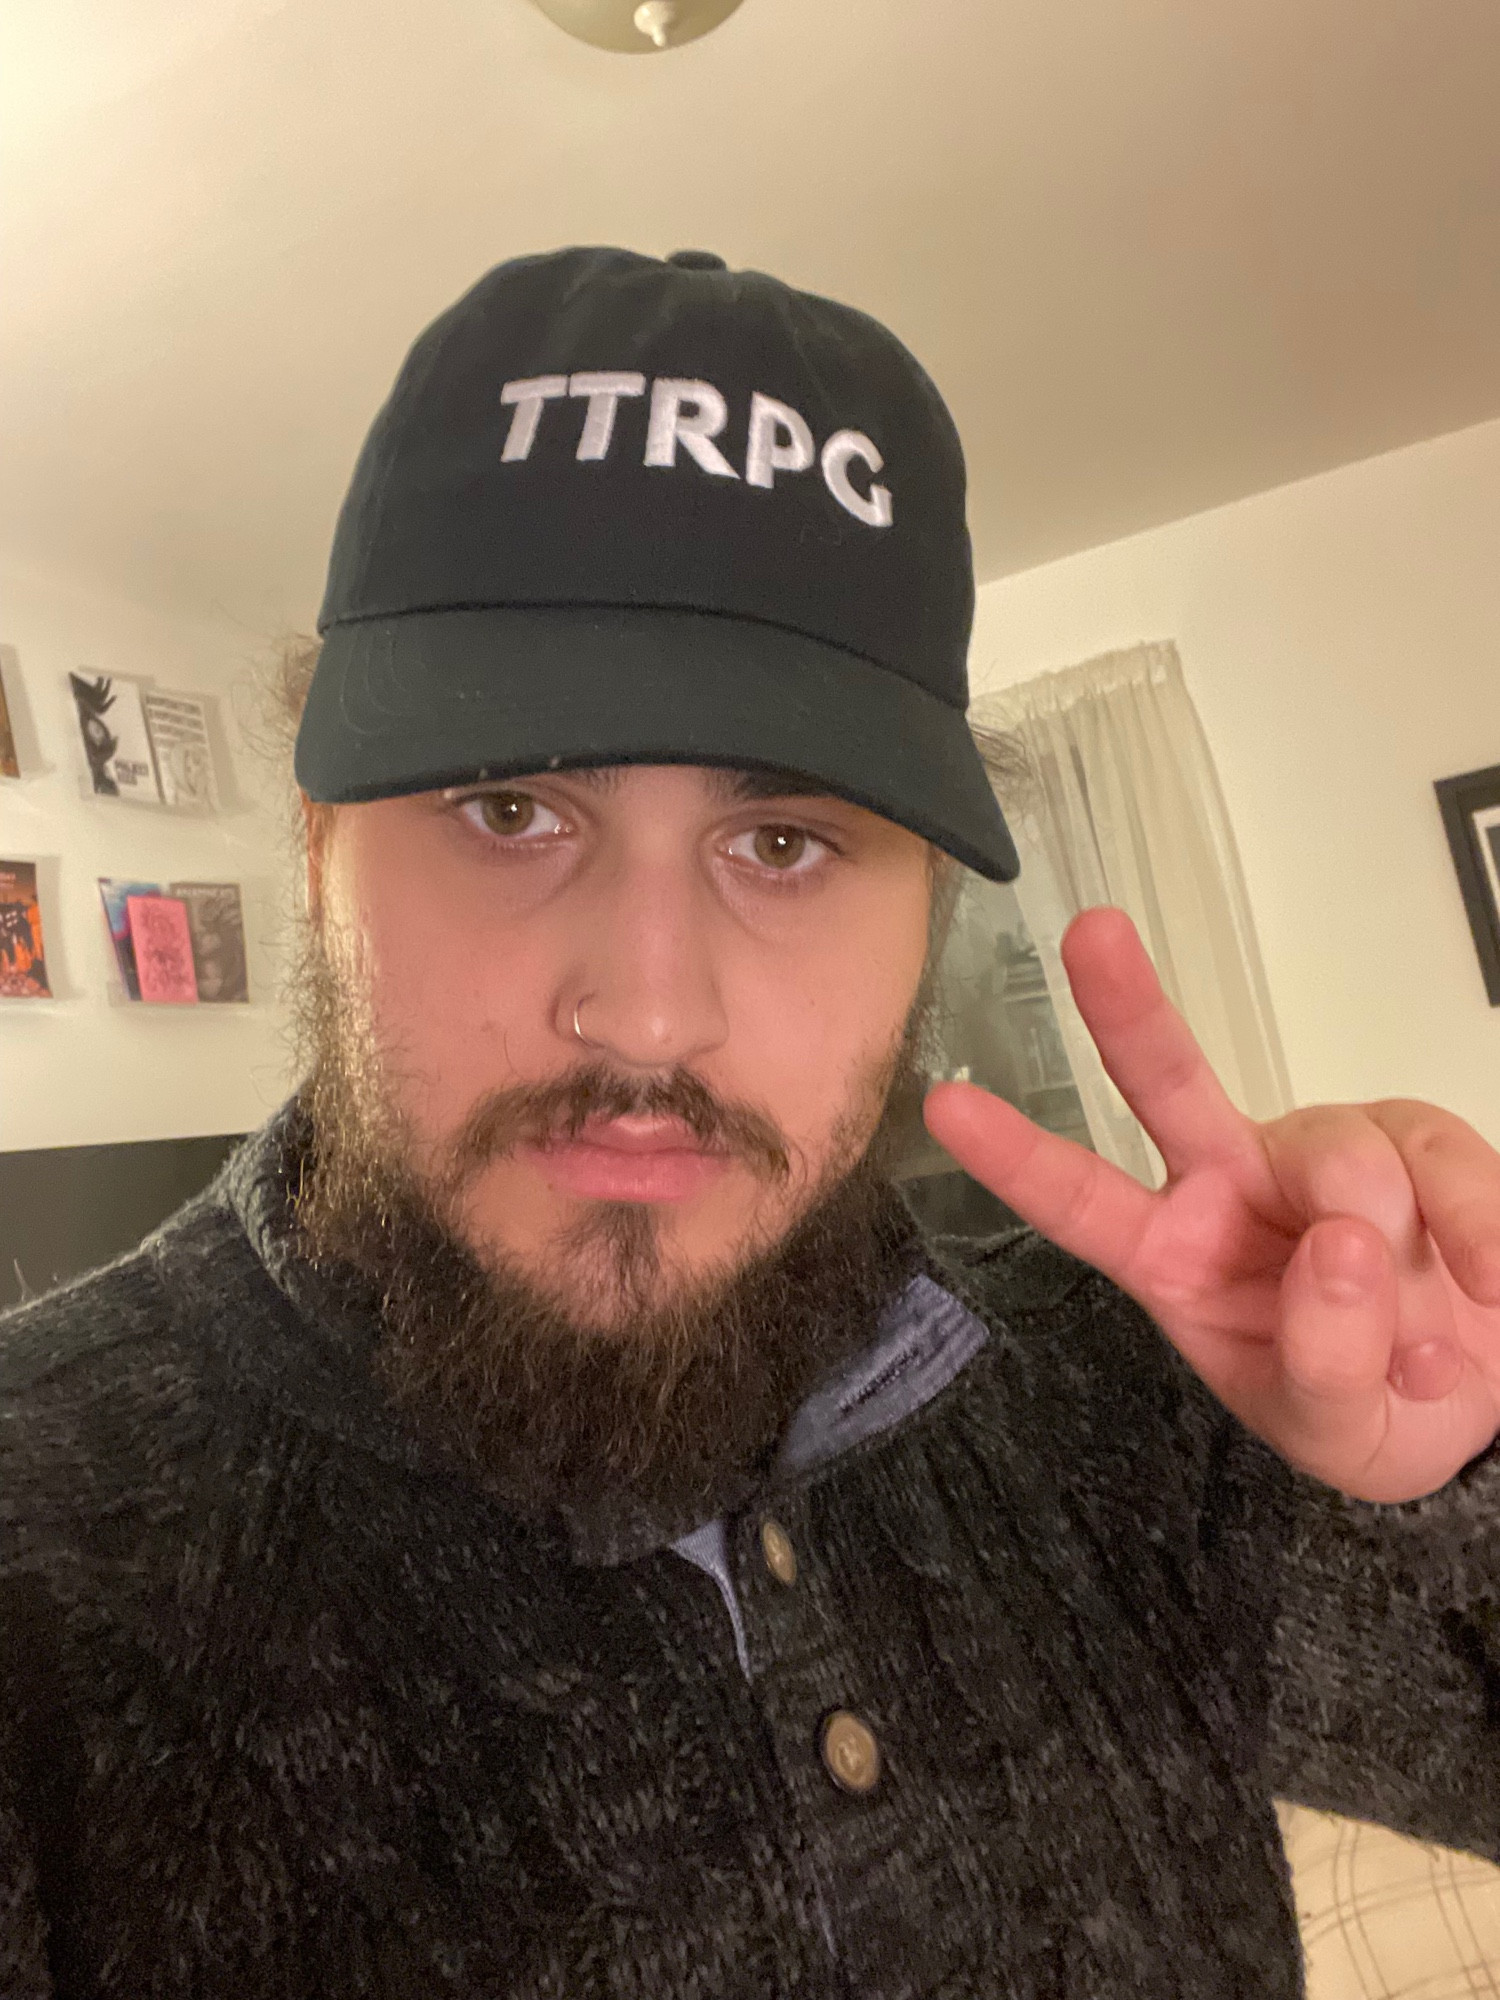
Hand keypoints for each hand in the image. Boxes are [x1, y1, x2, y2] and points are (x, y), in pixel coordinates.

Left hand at [923, 906, 1499, 1501]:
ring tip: (1426, 1341)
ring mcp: (1321, 1151)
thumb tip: (1344, 1247)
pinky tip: (1486, 1286)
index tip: (946, 1104)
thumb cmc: (1370, 1410)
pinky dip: (1478, 1232)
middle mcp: (1231, 1181)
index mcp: (1175, 1255)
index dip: (1019, 1157)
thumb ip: (1325, 1363)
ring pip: (1340, 1159)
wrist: (1479, 1405)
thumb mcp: (1332, 1430)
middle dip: (1127, 1007)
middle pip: (1170, 1082)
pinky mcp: (1416, 1137)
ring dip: (1395, 1255)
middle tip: (1089, 933)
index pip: (1084, 1203)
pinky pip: (1442, 1161)